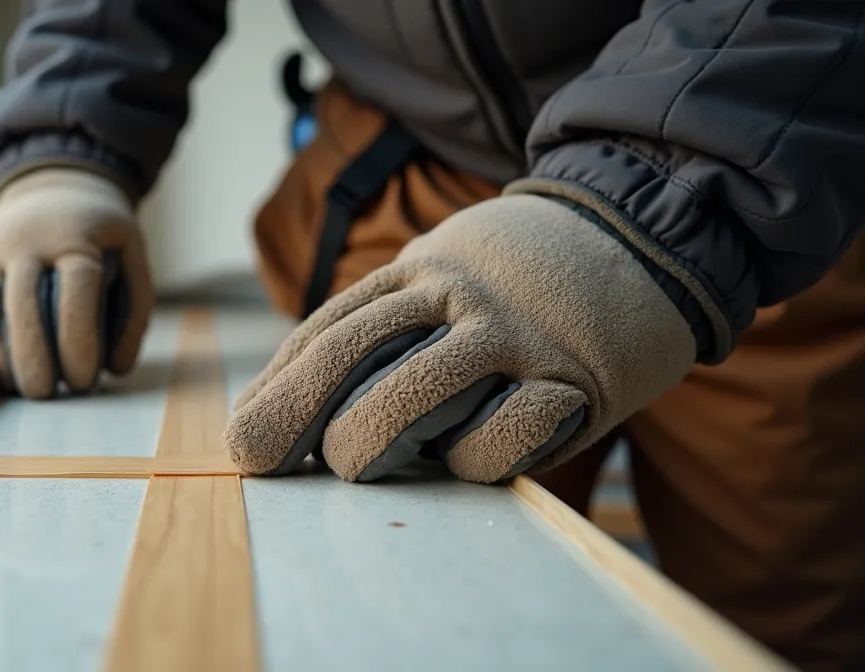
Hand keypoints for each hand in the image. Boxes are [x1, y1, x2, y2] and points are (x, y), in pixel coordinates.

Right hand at [0, 168, 153, 398]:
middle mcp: (23, 242)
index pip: (73, 297)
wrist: (51, 188)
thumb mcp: (131, 253)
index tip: (83, 379)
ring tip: (21, 389)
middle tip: (48, 394)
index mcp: (72, 237)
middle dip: (33, 362)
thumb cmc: (96, 232)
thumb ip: (136, 309)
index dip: (77, 345)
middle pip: (21, 309)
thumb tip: (116, 368)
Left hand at [223, 195, 695, 482]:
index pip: (327, 331)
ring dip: (366, 440)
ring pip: (409, 396)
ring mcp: (511, 334)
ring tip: (352, 464)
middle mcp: (453, 297)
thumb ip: (388, 325)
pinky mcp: (572, 376)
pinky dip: (476, 457)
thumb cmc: (524, 277)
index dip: (278, 386)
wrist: (647, 223)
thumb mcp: (446, 274)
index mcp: (415, 273)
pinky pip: (504, 434)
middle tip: (256, 459)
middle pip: (347, 358)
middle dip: (290, 416)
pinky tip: (472, 453)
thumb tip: (299, 398)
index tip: (243, 434)